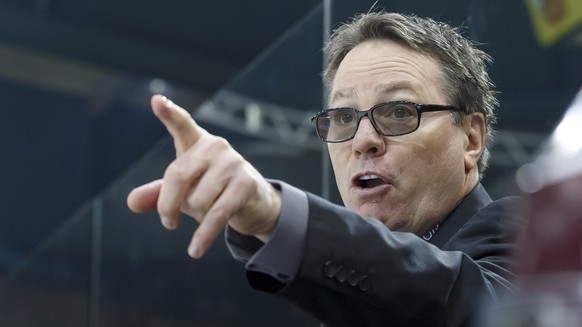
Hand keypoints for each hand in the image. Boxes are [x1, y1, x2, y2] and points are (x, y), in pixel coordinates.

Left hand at [127, 95, 281, 257]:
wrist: (253, 203)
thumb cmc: (212, 190)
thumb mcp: (182, 191)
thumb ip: (157, 194)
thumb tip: (131, 202)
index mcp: (196, 142)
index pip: (181, 124)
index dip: (169, 113)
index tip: (157, 101)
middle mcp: (215, 146)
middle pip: (177, 176)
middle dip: (168, 205)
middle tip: (168, 222)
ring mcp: (233, 163)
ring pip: (197, 199)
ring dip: (195, 217)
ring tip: (203, 216)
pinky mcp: (245, 184)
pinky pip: (216, 214)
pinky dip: (203, 236)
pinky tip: (195, 251)